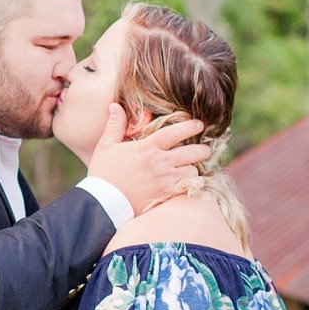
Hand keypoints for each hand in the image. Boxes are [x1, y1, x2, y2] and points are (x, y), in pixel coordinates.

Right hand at [85, 105, 209, 214]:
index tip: (199, 125)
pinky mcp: (166, 196)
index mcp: (147, 148)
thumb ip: (115, 125)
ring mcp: (165, 181)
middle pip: (191, 152)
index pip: (175, 132)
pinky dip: (191, 184)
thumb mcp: (106, 146)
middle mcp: (160, 163)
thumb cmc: (103, 174)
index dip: (190, 127)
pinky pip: (188, 188)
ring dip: (194, 169)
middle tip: (205, 149)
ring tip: (192, 167)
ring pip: (192, 171)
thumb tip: (115, 105)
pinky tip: (189, 183)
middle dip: (202, 149)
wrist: (103, 204)